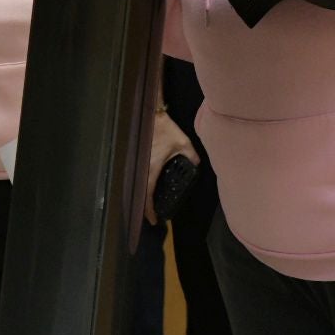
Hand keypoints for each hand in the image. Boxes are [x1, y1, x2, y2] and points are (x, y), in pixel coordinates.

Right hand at [145, 109, 199, 225]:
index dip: (150, 210)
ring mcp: (138, 162)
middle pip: (140, 192)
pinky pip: (138, 176)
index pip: (148, 194)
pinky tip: (148, 187)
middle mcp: (142, 168)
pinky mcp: (138, 157)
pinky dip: (142, 185)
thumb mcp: (183, 143)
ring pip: (138, 184)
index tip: (155, 220)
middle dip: (145, 206)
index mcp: (152, 168)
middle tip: (152, 216)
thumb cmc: (166, 129)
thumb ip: (191, 156)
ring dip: (142, 196)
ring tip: (149, 205)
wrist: (151, 114)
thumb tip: (196, 165)